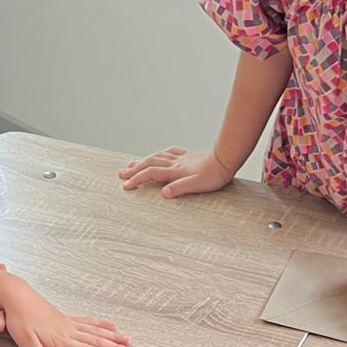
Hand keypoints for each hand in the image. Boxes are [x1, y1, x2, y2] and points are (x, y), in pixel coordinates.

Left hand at [0, 279, 133, 346]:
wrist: (16, 296)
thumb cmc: (18, 320)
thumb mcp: (24, 341)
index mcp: (60, 340)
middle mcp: (68, 331)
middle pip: (96, 341)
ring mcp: (68, 323)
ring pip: (96, 331)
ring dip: (113, 337)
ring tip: (128, 340)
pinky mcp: (65, 318)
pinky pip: (88, 322)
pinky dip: (101, 324)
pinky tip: (110, 325)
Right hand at [119, 147, 236, 198]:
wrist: (225, 161)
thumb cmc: (213, 176)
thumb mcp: (197, 186)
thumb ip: (179, 188)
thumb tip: (164, 193)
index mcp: (175, 171)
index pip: (151, 174)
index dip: (137, 179)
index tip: (126, 186)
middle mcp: (175, 163)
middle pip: (149, 163)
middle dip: (134, 169)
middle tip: (121, 174)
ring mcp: (180, 158)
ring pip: (156, 157)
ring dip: (142, 161)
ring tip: (131, 164)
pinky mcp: (187, 157)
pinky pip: (169, 152)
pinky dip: (159, 154)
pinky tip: (157, 155)